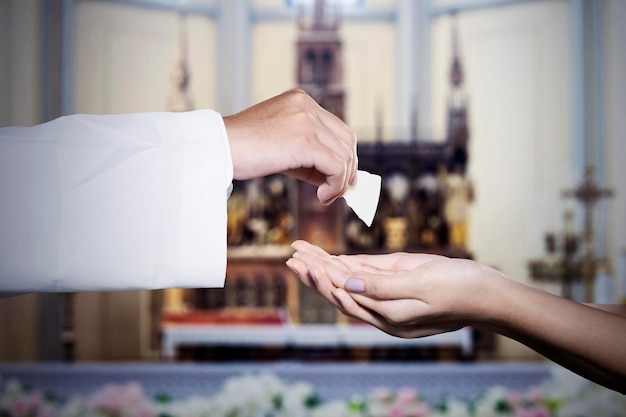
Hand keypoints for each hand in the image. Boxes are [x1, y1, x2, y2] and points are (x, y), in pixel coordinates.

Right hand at [223, 89, 357, 204]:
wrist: (219, 148)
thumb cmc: (243, 150)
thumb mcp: (282, 146)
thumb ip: (308, 155)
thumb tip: (335, 178)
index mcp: (301, 101)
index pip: (338, 129)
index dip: (344, 155)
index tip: (341, 178)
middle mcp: (307, 106)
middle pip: (346, 140)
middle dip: (347, 169)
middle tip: (339, 191)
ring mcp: (307, 121)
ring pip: (344, 155)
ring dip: (340, 181)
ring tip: (326, 196)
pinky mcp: (305, 141)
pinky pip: (336, 166)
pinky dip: (335, 185)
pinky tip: (322, 196)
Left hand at [287, 240, 499, 337]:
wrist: (487, 294)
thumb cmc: (458, 287)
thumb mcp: (420, 283)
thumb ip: (380, 286)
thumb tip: (345, 283)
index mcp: (387, 316)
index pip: (344, 295)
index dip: (320, 277)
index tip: (301, 259)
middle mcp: (383, 313)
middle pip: (339, 291)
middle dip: (314, 272)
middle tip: (291, 254)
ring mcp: (390, 302)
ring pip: (349, 285)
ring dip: (325, 268)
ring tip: (302, 253)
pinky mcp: (397, 290)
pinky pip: (366, 280)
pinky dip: (346, 268)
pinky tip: (330, 258)